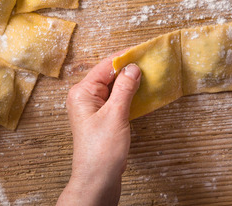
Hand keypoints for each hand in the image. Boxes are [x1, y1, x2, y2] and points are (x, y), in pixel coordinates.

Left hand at [58, 57, 140, 205]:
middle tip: (150, 62)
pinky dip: (128, 96)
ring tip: (149, 75)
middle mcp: (84, 98)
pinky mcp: (101, 119)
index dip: (124, 58)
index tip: (143, 51)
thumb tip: (133, 68)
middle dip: (128, 69)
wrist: (97, 180)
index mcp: (82, 92)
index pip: (105, 66)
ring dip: (130, 83)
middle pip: (108, 75)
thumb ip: (124, 89)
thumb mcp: (115, 115)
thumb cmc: (101, 151)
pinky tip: (142, 94)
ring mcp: (92, 109)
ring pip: (113, 88)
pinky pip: (115, 101)